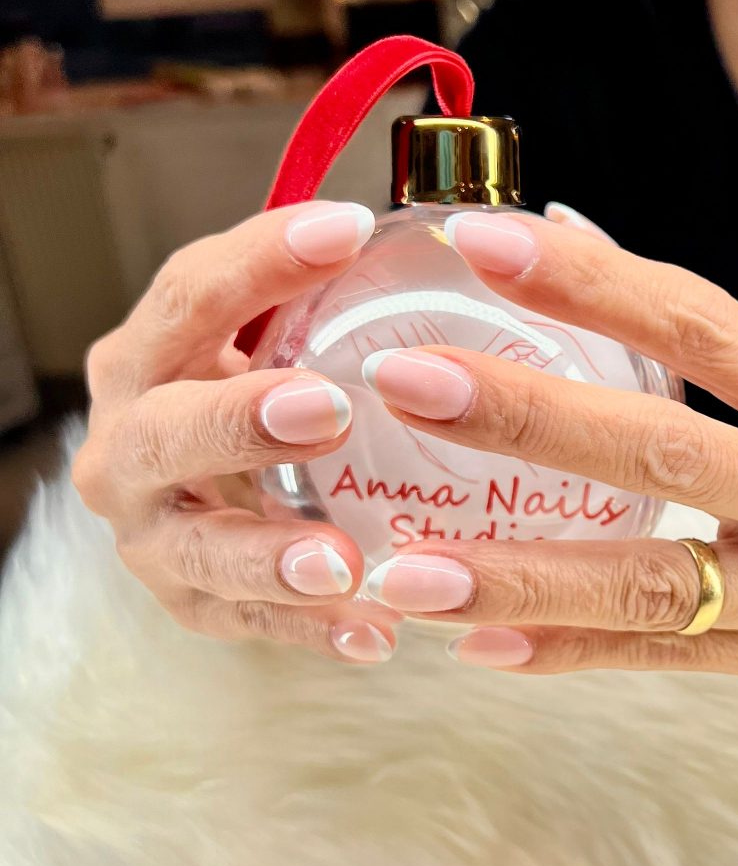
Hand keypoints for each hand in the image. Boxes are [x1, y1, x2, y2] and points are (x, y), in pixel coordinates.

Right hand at [73, 202, 399, 662]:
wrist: (202, 488)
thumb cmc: (258, 391)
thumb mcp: (272, 336)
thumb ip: (327, 294)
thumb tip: (477, 232)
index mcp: (151, 356)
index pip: (191, 295)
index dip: (263, 259)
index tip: (353, 230)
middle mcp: (132, 442)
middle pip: (167, 427)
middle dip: (242, 418)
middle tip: (329, 410)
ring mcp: (155, 532)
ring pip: (199, 547)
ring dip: (270, 556)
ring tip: (345, 562)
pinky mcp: (192, 601)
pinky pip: (250, 623)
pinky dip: (312, 630)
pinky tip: (376, 635)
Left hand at [360, 207, 737, 680]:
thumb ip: (708, 337)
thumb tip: (570, 253)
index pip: (697, 325)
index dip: (586, 283)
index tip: (484, 246)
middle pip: (662, 454)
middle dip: (527, 421)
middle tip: (408, 386)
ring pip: (651, 587)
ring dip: (520, 577)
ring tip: (407, 573)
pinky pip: (664, 659)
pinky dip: (569, 652)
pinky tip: (481, 644)